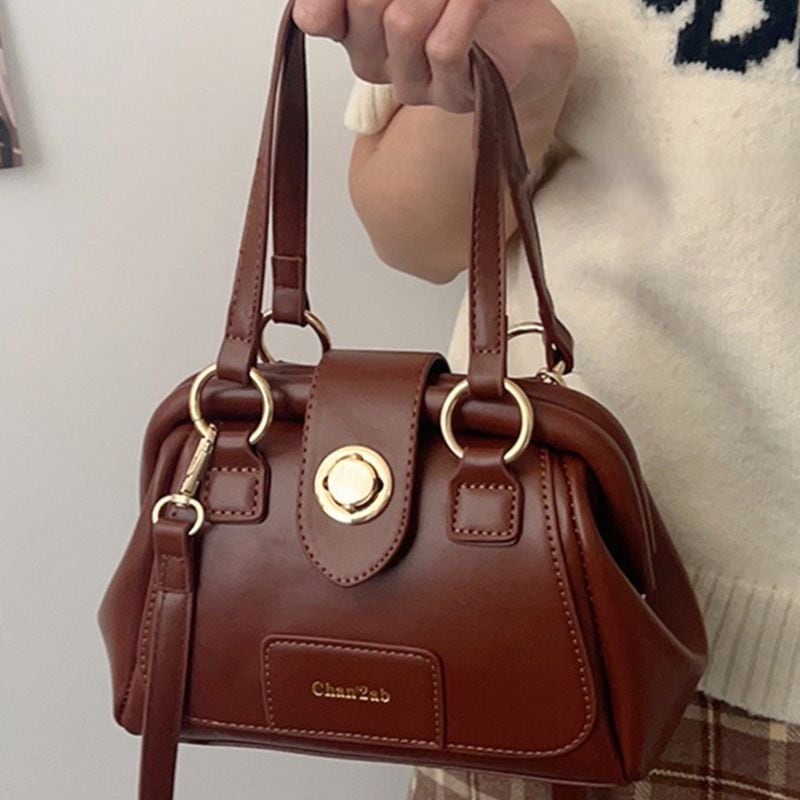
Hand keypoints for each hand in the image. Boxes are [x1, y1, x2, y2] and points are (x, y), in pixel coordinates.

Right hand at [292, 0, 576, 112]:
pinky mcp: (453, 96)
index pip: (317, 13)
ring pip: (402, 26)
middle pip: (364, 8)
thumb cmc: (468, 1)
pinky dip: (463, 11)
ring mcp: (414, 84)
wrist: (526, 28)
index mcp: (357, 28)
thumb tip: (315, 12)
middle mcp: (378, 62)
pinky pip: (443, 48)